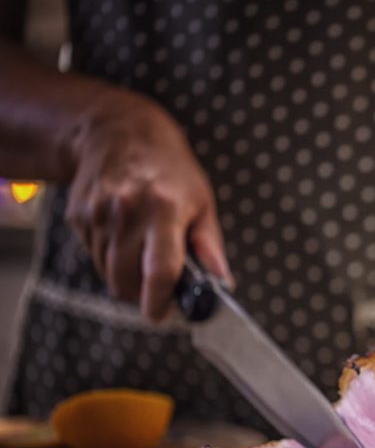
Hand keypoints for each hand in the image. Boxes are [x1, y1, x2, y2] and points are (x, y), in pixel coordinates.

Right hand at [65, 94, 230, 320]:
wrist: (119, 132)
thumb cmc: (170, 169)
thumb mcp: (202, 201)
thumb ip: (209, 246)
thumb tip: (221, 282)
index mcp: (165, 209)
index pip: (161, 270)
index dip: (160, 300)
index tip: (162, 315)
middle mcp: (127, 212)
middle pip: (126, 280)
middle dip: (141, 295)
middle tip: (157, 291)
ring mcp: (98, 213)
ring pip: (108, 272)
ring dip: (126, 277)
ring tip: (143, 254)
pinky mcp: (79, 215)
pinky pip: (93, 255)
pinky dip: (110, 258)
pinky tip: (124, 235)